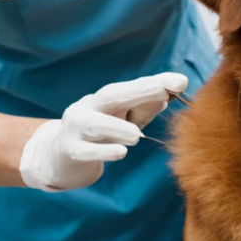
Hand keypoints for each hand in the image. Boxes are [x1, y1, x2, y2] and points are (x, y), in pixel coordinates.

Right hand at [19, 72, 187, 191]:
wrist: (58, 158)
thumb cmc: (99, 136)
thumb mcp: (124, 121)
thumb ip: (145, 108)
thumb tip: (169, 95)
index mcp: (106, 99)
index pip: (133, 87)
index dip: (157, 83)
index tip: (181, 81)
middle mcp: (89, 107)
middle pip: (112, 95)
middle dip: (139, 91)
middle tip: (163, 90)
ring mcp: (75, 129)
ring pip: (95, 124)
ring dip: (118, 127)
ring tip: (137, 136)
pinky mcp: (69, 151)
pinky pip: (84, 151)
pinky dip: (102, 151)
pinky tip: (120, 153)